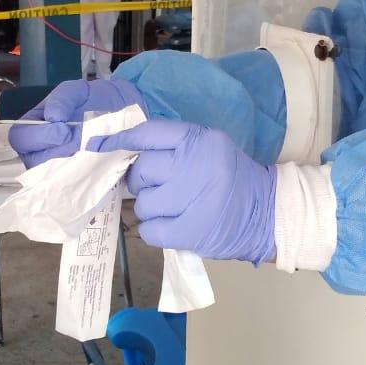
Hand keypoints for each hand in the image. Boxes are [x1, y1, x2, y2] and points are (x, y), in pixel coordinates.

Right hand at [8, 79, 146, 168]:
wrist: (123, 112)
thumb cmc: (94, 100)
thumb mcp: (76, 91)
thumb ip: (62, 99)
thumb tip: (52, 117)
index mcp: (33, 126)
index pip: (20, 138)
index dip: (39, 137)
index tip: (64, 130)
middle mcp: (40, 150)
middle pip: (33, 161)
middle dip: (57, 152)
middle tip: (79, 142)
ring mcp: (56, 167)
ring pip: (51, 176)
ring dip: (71, 164)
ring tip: (90, 151)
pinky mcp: (75, 179)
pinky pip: (71, 184)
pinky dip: (83, 175)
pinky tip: (95, 163)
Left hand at [89, 120, 276, 263]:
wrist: (267, 213)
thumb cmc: (231, 178)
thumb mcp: (209, 149)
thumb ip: (173, 146)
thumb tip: (123, 151)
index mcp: (200, 140)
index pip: (148, 133)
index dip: (119, 140)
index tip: (99, 146)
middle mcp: (196, 165)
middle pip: (141, 169)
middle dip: (141, 181)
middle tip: (157, 187)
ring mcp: (194, 199)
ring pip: (143, 202)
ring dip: (150, 208)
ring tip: (171, 209)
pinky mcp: (191, 231)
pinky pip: (149, 230)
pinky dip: (155, 230)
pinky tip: (171, 226)